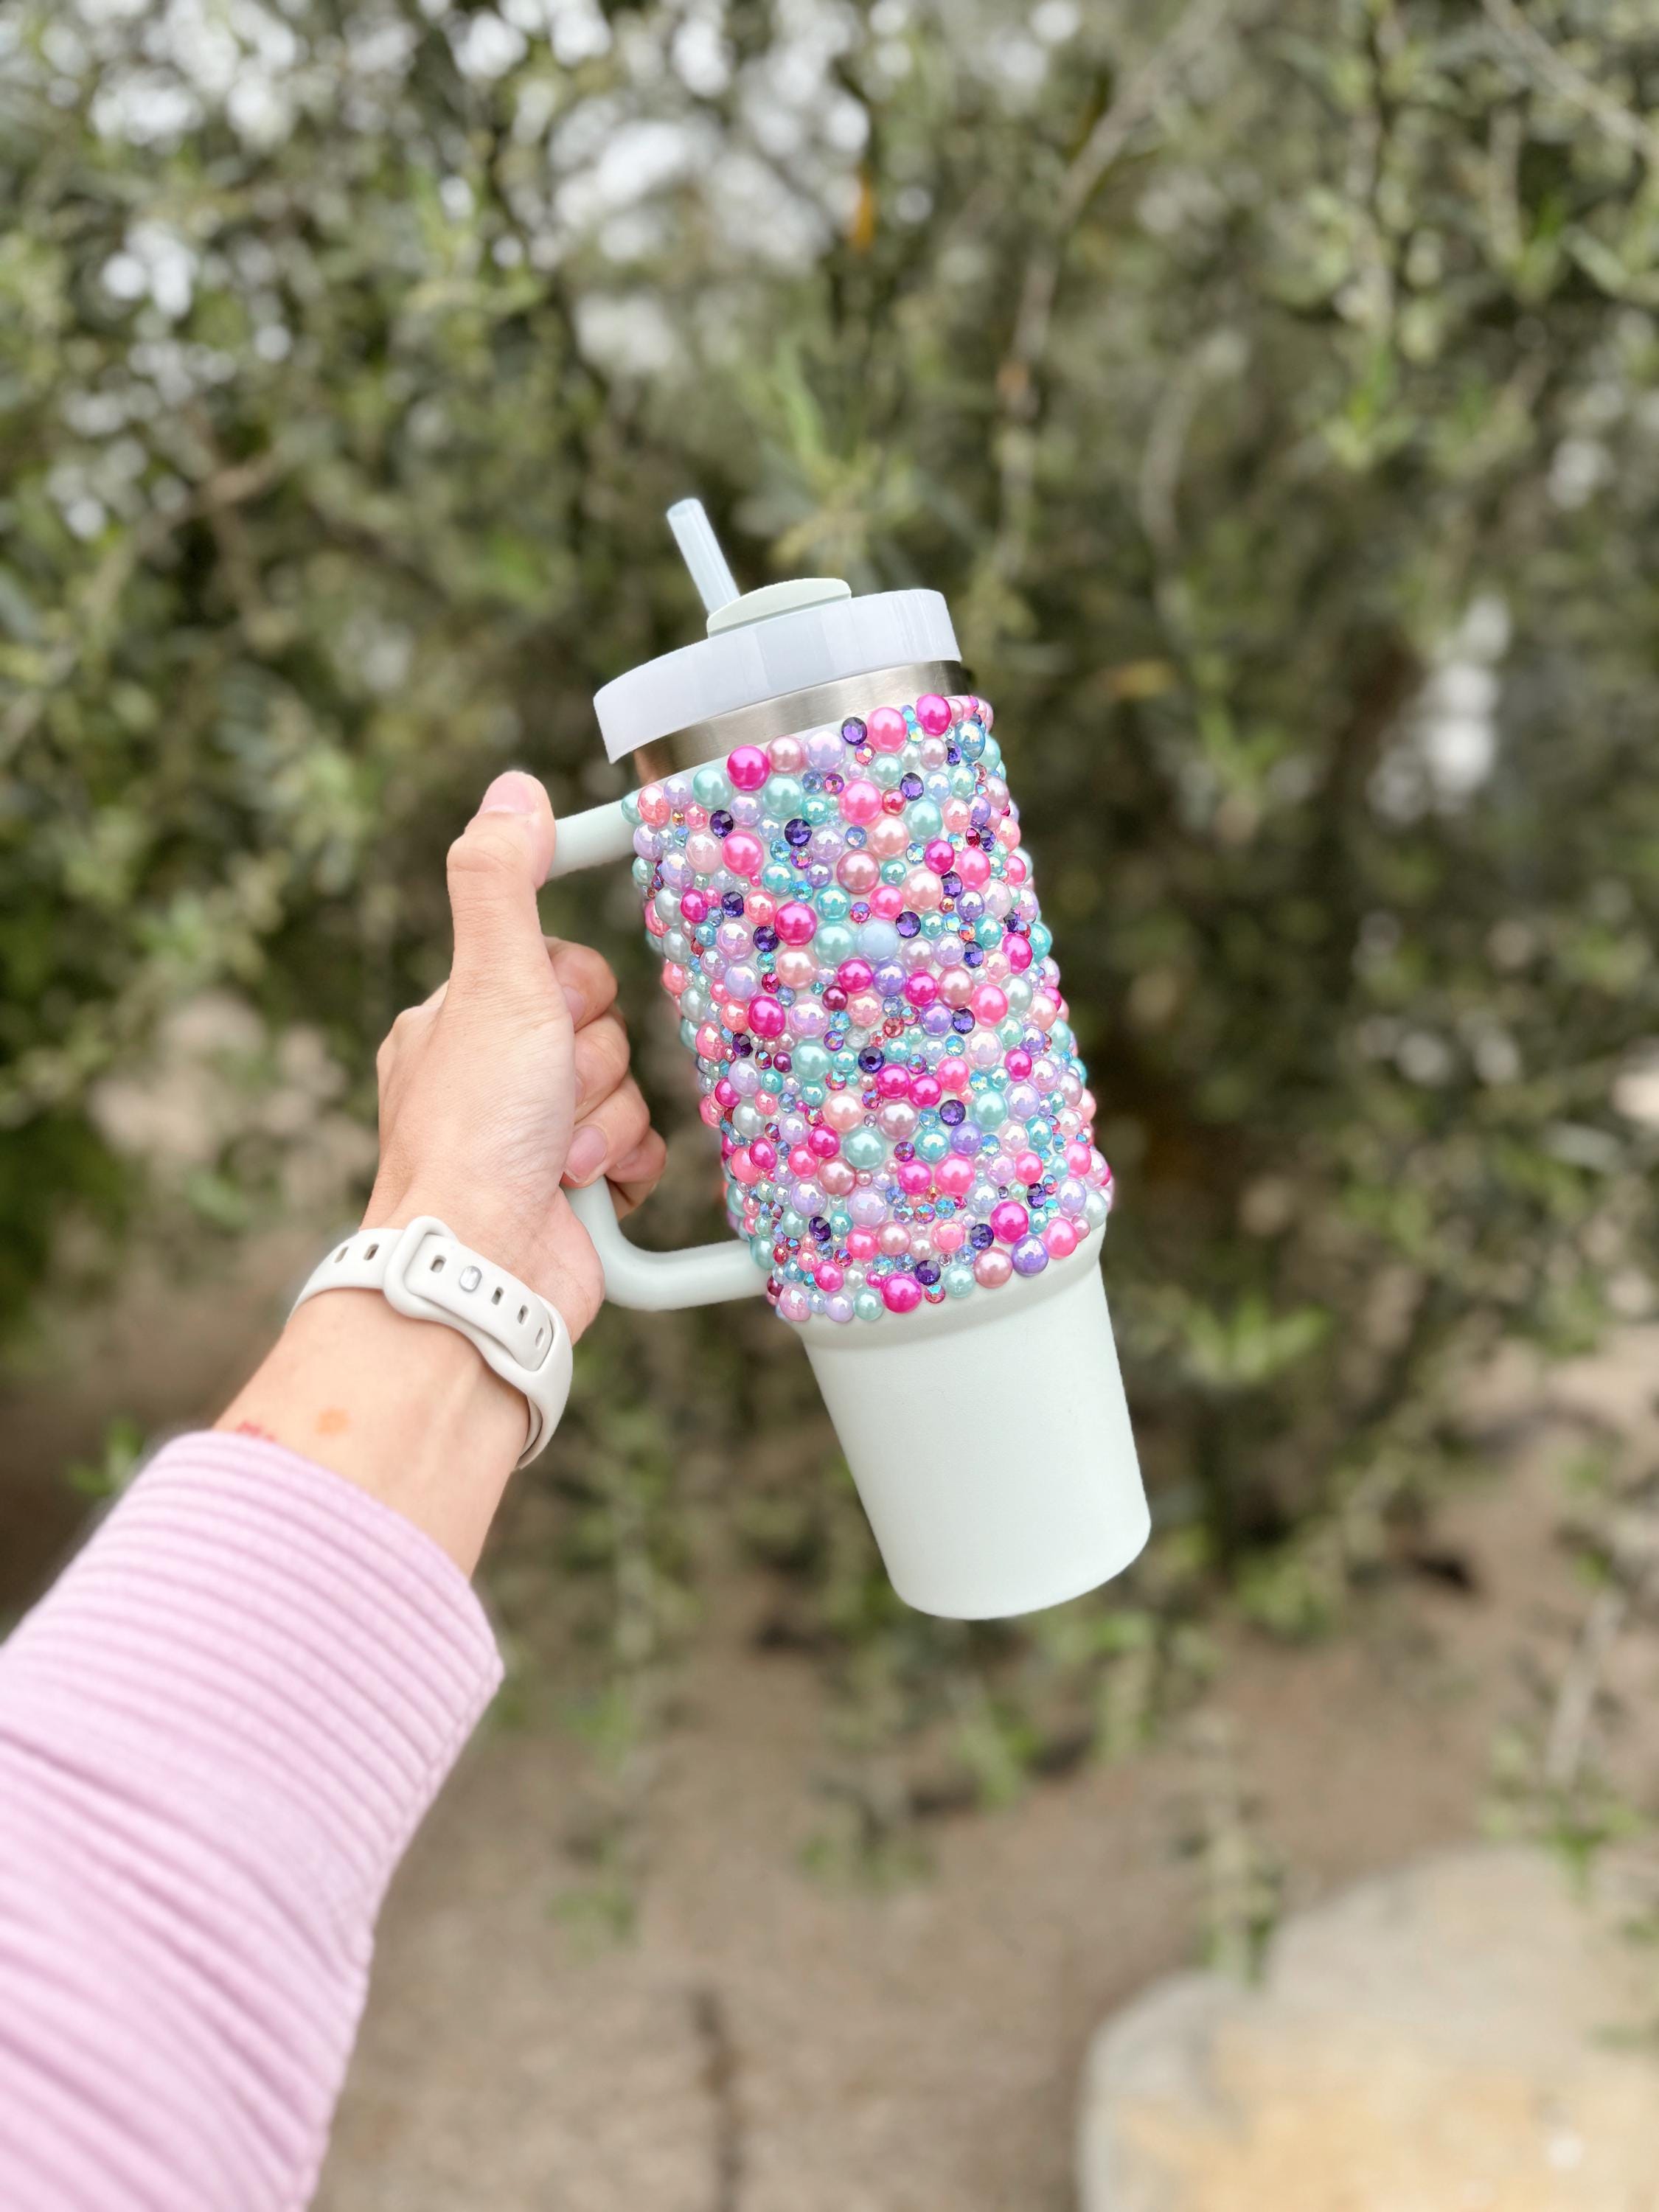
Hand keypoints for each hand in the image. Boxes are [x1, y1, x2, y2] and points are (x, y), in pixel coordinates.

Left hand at [366, 769, 665, 1338]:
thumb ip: (501, 882)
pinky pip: (642, 1152)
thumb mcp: (490, 984)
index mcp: (459, 1021)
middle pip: (600, 1026)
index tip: (567, 1008)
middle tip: (545, 1097)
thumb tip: (514, 791)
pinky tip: (586, 1191)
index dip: (572, 988)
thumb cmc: (473, 1132)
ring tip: (554, 1160)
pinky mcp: (575, 1195)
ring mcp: (534, 1139)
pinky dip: (623, 1171)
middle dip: (588, 1065)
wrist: (480, 1270)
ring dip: (602, 1124)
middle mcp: (494, 1076)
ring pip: (624, 1090)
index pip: (557, 963)